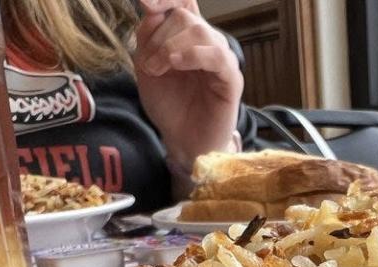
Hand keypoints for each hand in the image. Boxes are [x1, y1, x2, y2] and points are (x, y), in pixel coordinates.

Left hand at [134, 0, 243, 168]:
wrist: (183, 142)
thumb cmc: (169, 107)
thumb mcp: (147, 67)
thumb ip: (148, 37)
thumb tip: (152, 10)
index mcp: (186, 37)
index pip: (183, 3)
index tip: (145, 3)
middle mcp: (207, 44)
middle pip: (185, 17)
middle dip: (159, 37)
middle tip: (148, 65)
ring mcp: (221, 60)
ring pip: (199, 31)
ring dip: (170, 47)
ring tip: (158, 70)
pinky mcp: (232, 79)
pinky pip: (217, 55)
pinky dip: (193, 55)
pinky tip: (177, 64)